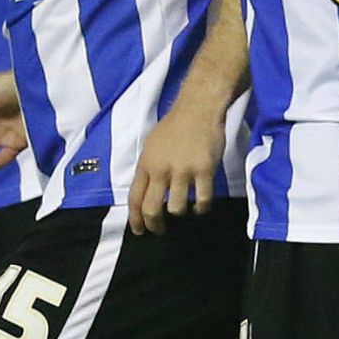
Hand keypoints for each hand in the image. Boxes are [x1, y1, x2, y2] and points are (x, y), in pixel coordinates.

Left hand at [127, 104, 226, 235]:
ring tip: (186, 210)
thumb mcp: (152, 145)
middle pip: (152, 208)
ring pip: (176, 208)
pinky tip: (201, 206)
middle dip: (155, 225)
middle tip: (160, 231)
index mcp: (146, 163)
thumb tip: (146, 192)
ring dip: (181, 214)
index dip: (135, 219)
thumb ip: (149, 168)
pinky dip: (201, 208)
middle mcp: (161, 169)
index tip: (140, 231)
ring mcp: (183, 170)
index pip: (135, 198)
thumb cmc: (175, 125)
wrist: (198, 107)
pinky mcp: (204, 169)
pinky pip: (202, 200)